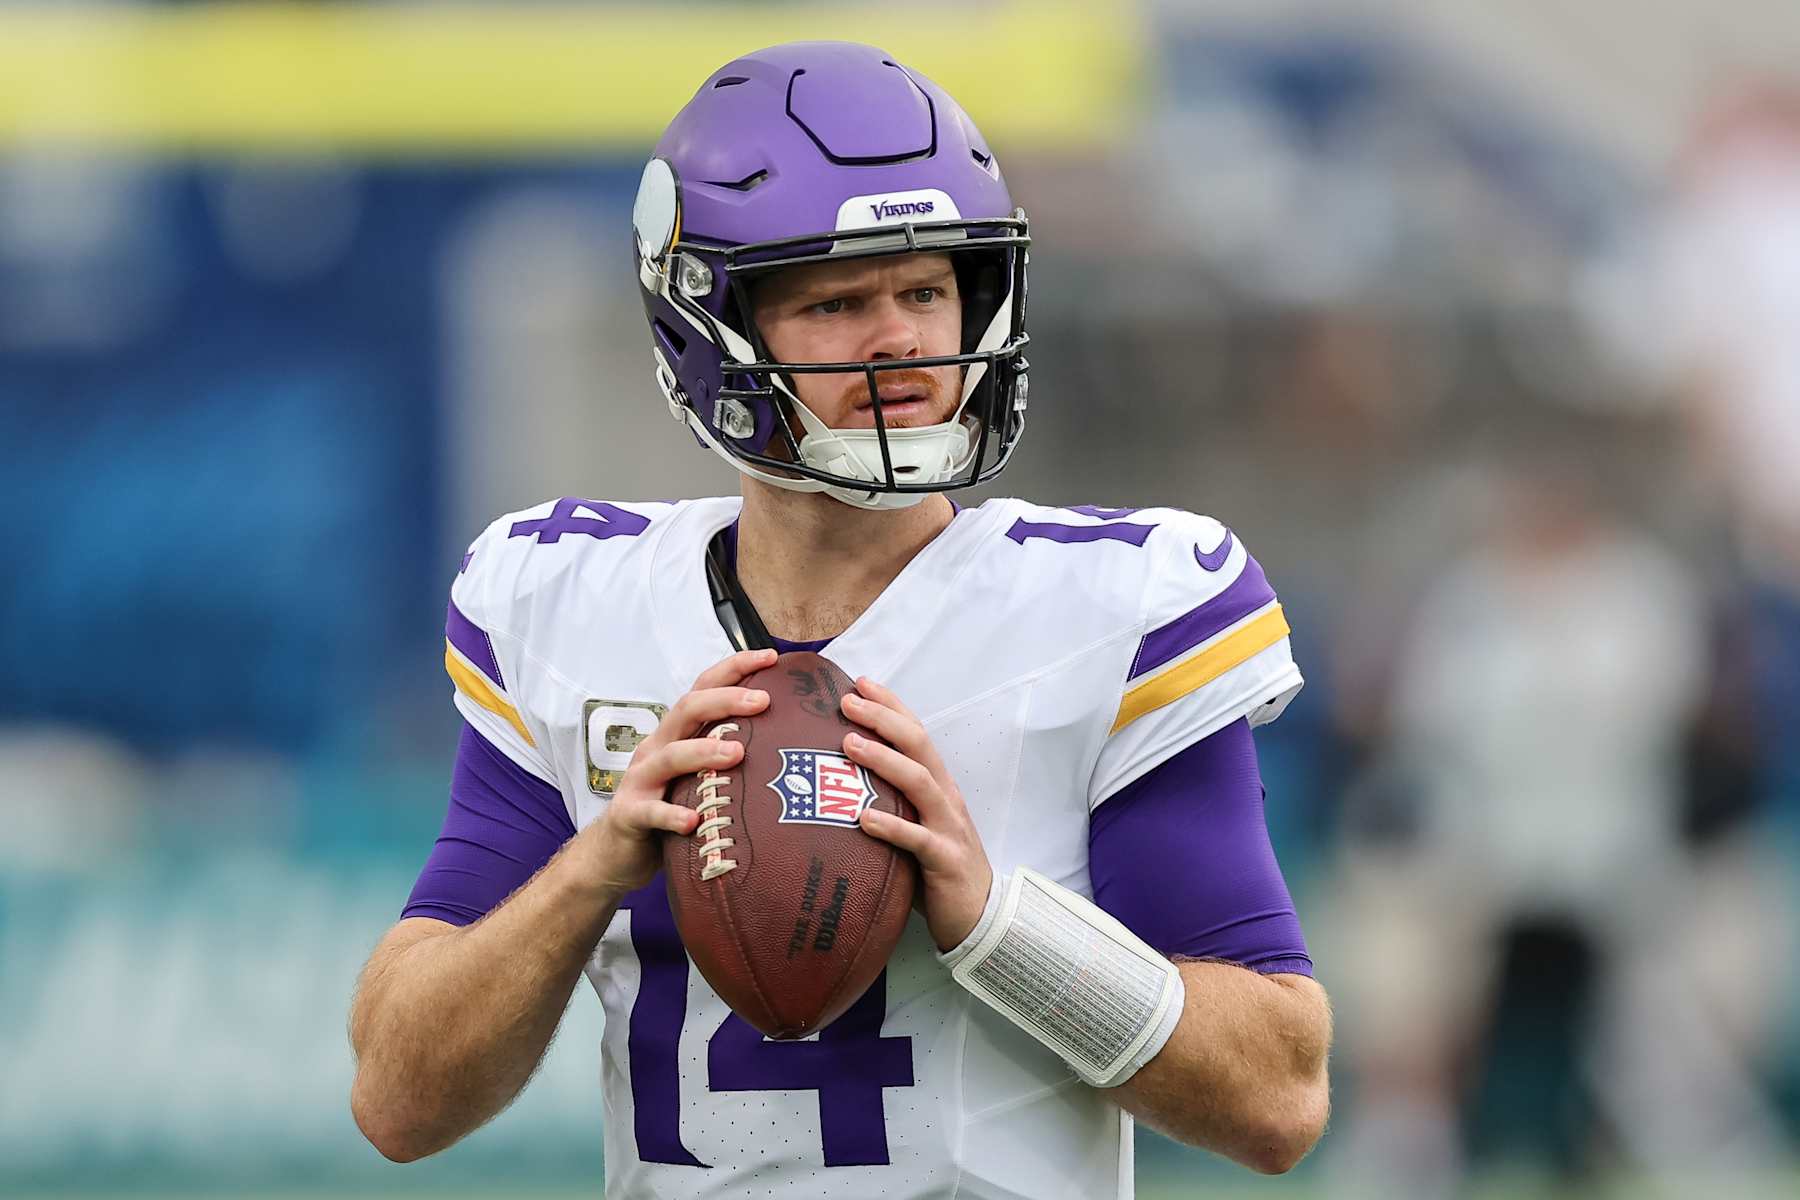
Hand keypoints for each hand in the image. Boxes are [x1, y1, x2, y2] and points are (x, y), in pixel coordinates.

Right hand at [574, 648, 775, 899]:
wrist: (617, 852)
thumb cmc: (670, 806)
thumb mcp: (698, 774)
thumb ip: (729, 755)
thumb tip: (790, 743)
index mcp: (677, 733)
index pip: (704, 688)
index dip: (734, 668)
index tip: (770, 657)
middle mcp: (658, 746)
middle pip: (687, 709)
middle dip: (725, 699)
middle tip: (763, 700)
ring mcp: (641, 779)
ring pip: (670, 756)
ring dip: (704, 751)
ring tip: (737, 753)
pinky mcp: (630, 814)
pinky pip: (651, 812)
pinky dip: (671, 815)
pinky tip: (692, 821)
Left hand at [841, 677, 992, 952]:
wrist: (979, 916)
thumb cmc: (936, 867)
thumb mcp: (915, 824)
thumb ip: (890, 800)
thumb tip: (837, 781)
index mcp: (938, 785)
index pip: (916, 733)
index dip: (891, 705)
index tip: (859, 682)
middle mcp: (945, 798)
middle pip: (918, 745)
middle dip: (883, 719)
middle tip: (847, 702)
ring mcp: (947, 827)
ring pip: (919, 782)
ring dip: (883, 760)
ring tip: (849, 744)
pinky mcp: (945, 861)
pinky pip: (917, 839)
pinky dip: (891, 826)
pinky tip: (864, 819)